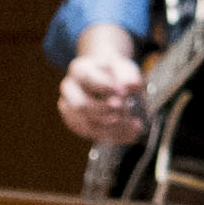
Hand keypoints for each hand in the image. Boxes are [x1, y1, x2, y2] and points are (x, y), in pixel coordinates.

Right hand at [55, 27, 148, 145]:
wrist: (107, 79)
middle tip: (126, 109)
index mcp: (80, 69)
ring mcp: (69, 107)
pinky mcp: (75, 123)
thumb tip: (132, 85)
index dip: (106, 87)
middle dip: (106, 110)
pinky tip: (131, 133)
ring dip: (113, 127)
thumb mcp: (124, 68)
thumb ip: (128, 75)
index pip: (87, 79)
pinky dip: (114, 136)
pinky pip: (92, 134)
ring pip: (87, 124)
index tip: (124, 92)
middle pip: (82, 105)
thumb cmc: (115, 72)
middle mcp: (69, 89)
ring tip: (134, 125)